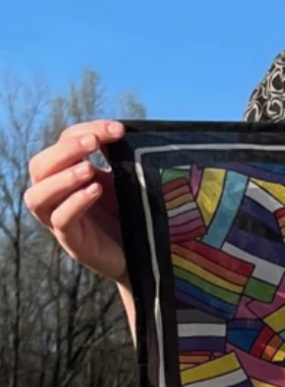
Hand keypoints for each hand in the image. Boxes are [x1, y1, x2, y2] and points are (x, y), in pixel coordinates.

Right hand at [24, 120, 128, 283]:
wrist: (144, 257)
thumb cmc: (130, 216)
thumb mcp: (123, 183)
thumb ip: (117, 160)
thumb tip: (119, 130)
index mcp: (65, 175)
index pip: (63, 143)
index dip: (87, 130)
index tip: (118, 129)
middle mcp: (55, 196)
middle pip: (40, 166)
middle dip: (66, 150)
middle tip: (93, 142)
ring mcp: (59, 221)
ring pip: (39, 195)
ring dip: (62, 178)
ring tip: (88, 169)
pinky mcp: (72, 242)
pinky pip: (61, 220)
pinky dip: (75, 203)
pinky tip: (94, 191)